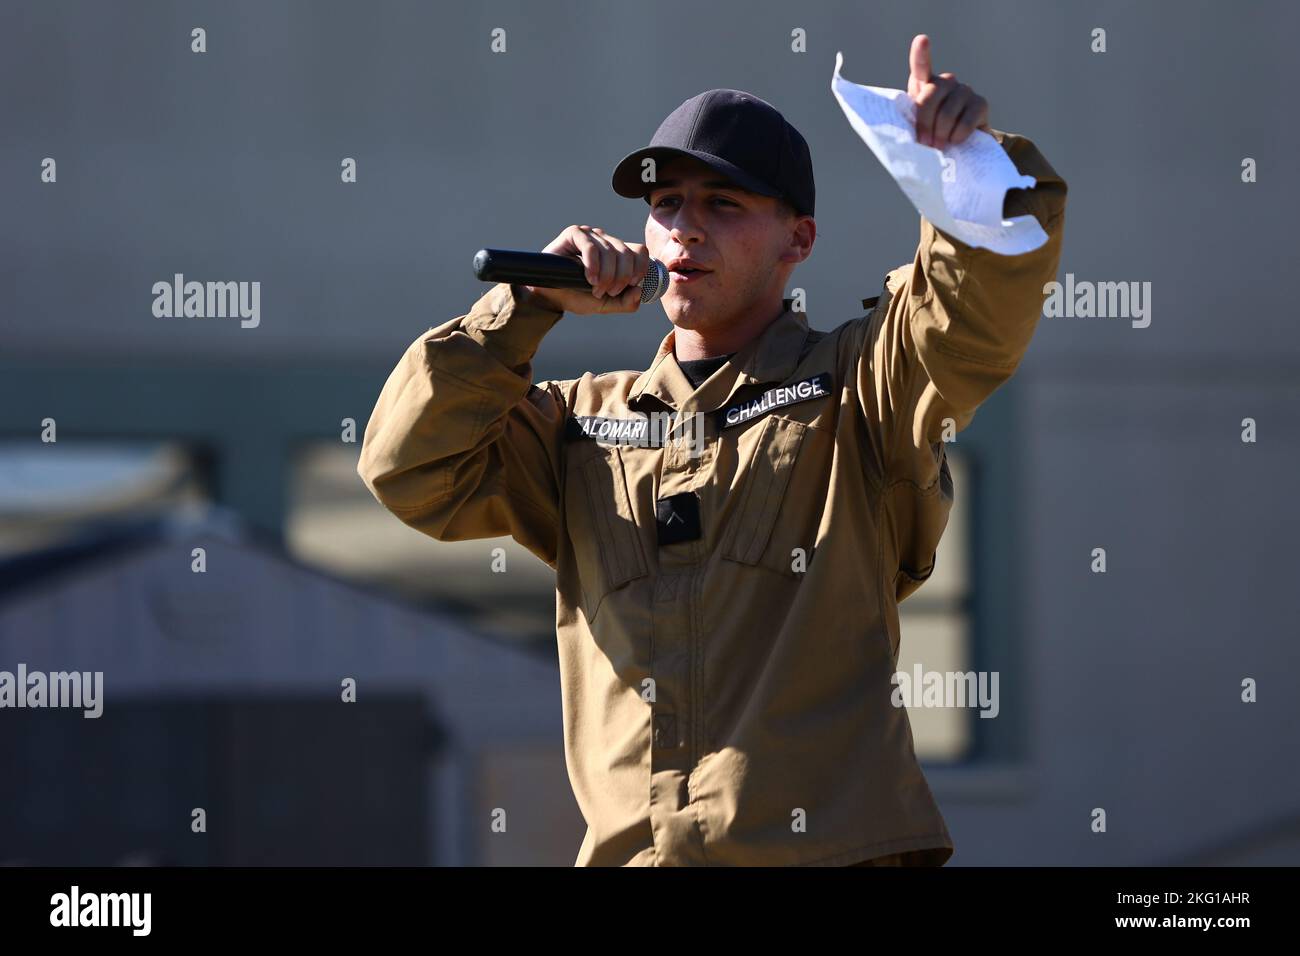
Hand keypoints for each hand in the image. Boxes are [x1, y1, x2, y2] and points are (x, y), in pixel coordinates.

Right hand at [521, 225, 650, 314]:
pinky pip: (590, 246)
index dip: (640, 268)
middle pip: (626, 253)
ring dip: (605, 275)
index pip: (639, 251)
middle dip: (621, 277)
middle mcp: (605, 241)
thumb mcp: (606, 304)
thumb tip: (639, 292)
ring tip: (595, 289)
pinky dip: (593, 265)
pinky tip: (589, 278)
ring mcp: (590, 236)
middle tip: (608, 292)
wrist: (550, 296)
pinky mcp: (574, 234)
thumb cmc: (576, 296)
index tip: (631, 285)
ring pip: (609, 251)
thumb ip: (626, 303)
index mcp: (616, 253)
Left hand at [906, 34, 989, 148]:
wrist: (957, 146)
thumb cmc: (930, 135)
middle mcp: (946, 82)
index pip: (921, 66)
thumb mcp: (916, 128)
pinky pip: (966, 121)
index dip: (922, 53)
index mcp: (924, 85)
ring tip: (939, 146)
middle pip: (930, 96)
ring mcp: (964, 90)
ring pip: (948, 112)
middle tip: (926, 143)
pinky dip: (958, 135)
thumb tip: (914, 138)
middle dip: (925, 123)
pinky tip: (955, 141)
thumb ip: (913, 124)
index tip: (922, 40)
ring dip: (941, 134)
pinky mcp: (980, 103)